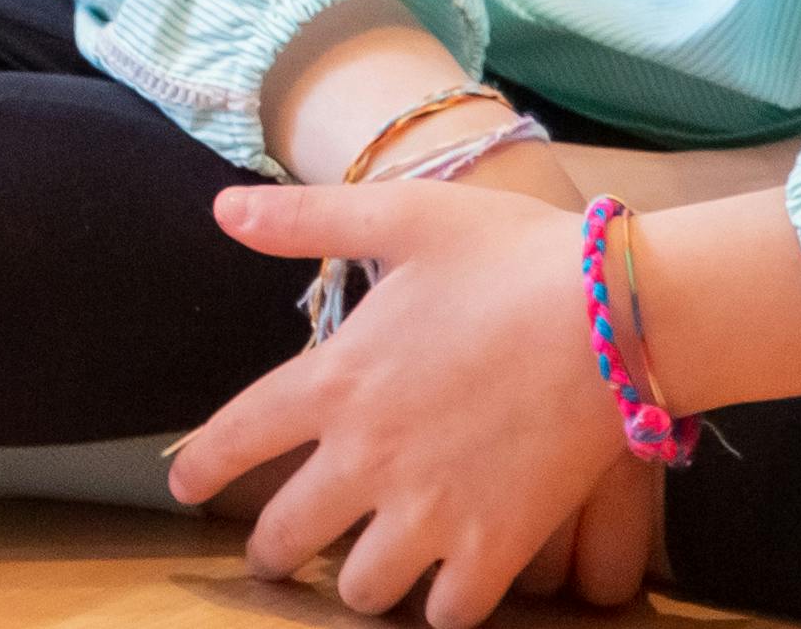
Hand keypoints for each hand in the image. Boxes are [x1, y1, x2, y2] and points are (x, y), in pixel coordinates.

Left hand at [169, 176, 664, 625]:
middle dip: (272, 553)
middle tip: (275, 559)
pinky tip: (446, 592)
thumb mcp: (402, 214)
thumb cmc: (510, 254)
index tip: (183, 490)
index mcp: (337, 379)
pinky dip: (442, 609)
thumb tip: (221, 211)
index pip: (237, 437)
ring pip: (363, 590)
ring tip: (367, 575)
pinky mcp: (495, 545)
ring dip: (359, 586)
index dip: (201, 469)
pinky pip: (448, 613)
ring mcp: (432, 509)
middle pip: (289, 535)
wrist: (616, 312)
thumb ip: (306, 219)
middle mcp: (368, 456)